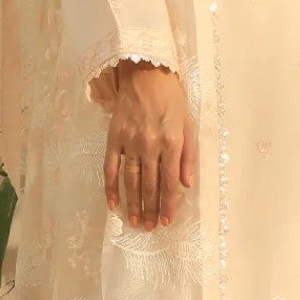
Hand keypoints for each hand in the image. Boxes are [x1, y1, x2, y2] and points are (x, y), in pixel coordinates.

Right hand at [104, 61, 196, 227]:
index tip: (168, 220)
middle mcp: (150, 144)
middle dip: (152, 209)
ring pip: (131, 180)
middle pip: (150, 185)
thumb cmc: (171, 98)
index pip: (170, 181)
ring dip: (133, 204)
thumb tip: (186, 184)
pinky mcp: (114, 137)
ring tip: (135, 221)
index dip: (169, 203)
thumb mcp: (188, 124)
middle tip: (151, 228)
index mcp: (171, 142)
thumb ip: (187, 156)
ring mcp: (130, 141)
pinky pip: (110, 167)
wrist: (146, 72)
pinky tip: (113, 204)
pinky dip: (110, 187)